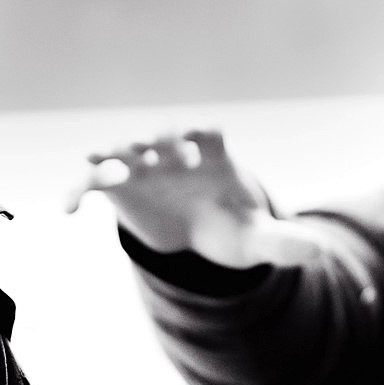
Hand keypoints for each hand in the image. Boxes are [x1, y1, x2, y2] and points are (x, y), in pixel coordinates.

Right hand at [67, 128, 272, 268]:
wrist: (200, 228)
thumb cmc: (231, 225)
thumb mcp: (256, 239)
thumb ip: (282, 242)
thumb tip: (318, 250)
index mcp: (212, 154)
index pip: (207, 133)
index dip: (202, 136)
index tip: (198, 153)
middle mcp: (172, 152)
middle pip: (160, 135)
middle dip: (155, 140)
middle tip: (153, 152)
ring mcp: (141, 166)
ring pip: (121, 152)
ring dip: (112, 156)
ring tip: (108, 174)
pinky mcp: (116, 186)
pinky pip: (89, 184)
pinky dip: (75, 192)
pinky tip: (65, 211)